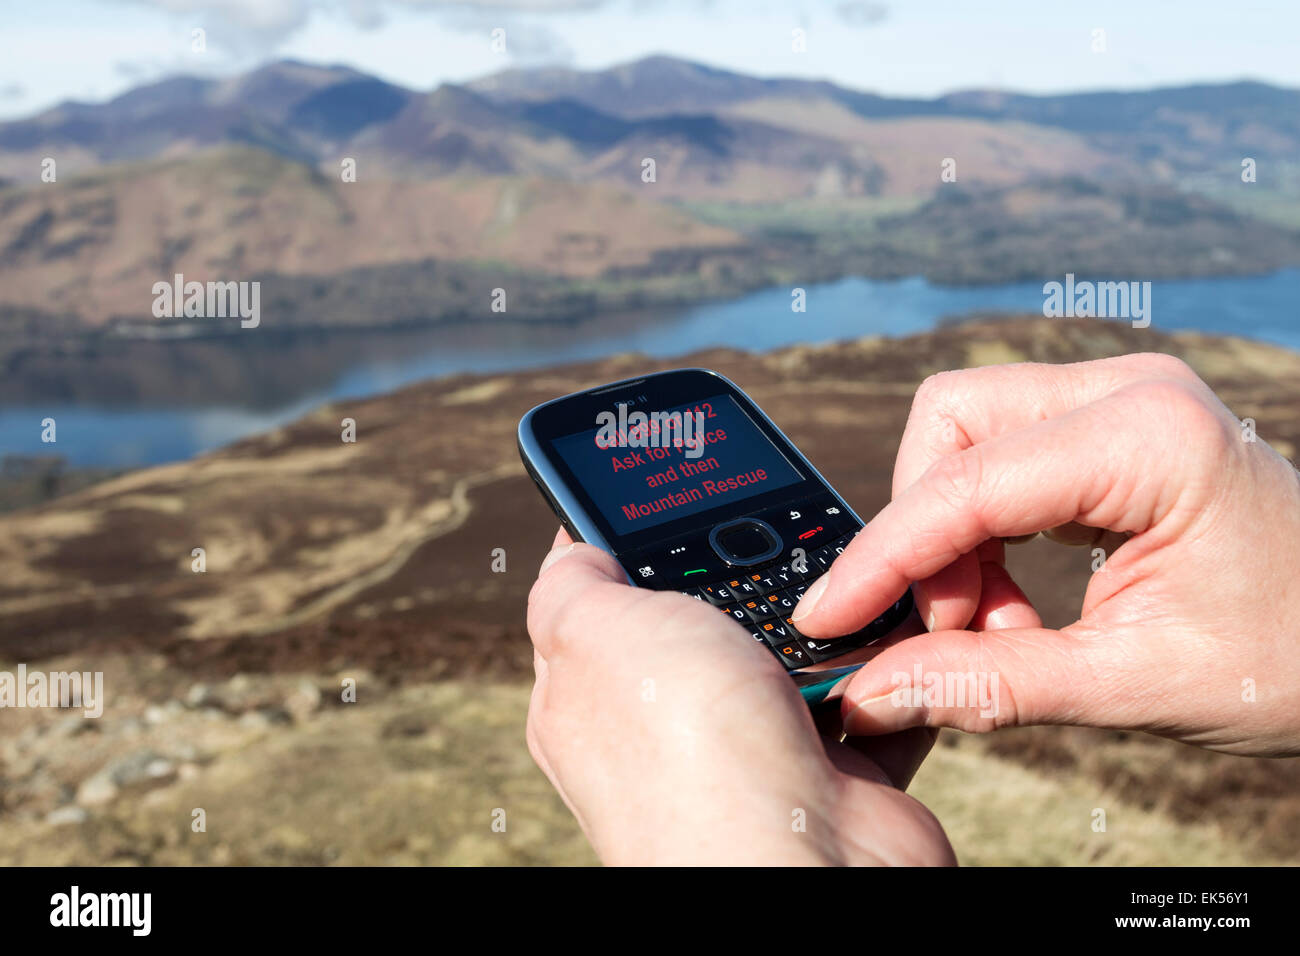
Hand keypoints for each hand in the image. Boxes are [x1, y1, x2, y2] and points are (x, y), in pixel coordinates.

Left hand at [525, 530, 955, 864]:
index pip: (610, 595)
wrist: (806, 865)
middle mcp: (673, 723)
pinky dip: (890, 665)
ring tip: (848, 586)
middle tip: (781, 532)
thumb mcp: (595, 632)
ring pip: (803, 646)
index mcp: (596, 692)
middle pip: (718, 611)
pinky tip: (895, 631)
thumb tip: (572, 547)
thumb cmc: (684, 747)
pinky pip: (870, 691)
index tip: (689, 485)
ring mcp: (759, 748)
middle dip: (754, 569)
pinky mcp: (838, 770)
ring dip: (833, 616)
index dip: (644, 539)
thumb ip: (570, 584)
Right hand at [792, 353, 1299, 756]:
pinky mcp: (1112, 430)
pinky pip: (1003, 458)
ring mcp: (1121, 402)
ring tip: (995, 626)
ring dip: (952, 536)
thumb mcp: (1135, 683)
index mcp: (1149, 436)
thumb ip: (991, 683)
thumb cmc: (1294, 658)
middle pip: (950, 425)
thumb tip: (874, 690)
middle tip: (952, 630)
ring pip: (967, 435)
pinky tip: (1013, 600)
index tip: (827, 617)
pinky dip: (984, 531)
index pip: (967, 483)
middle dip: (923, 532)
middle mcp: (1128, 392)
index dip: (884, 558)